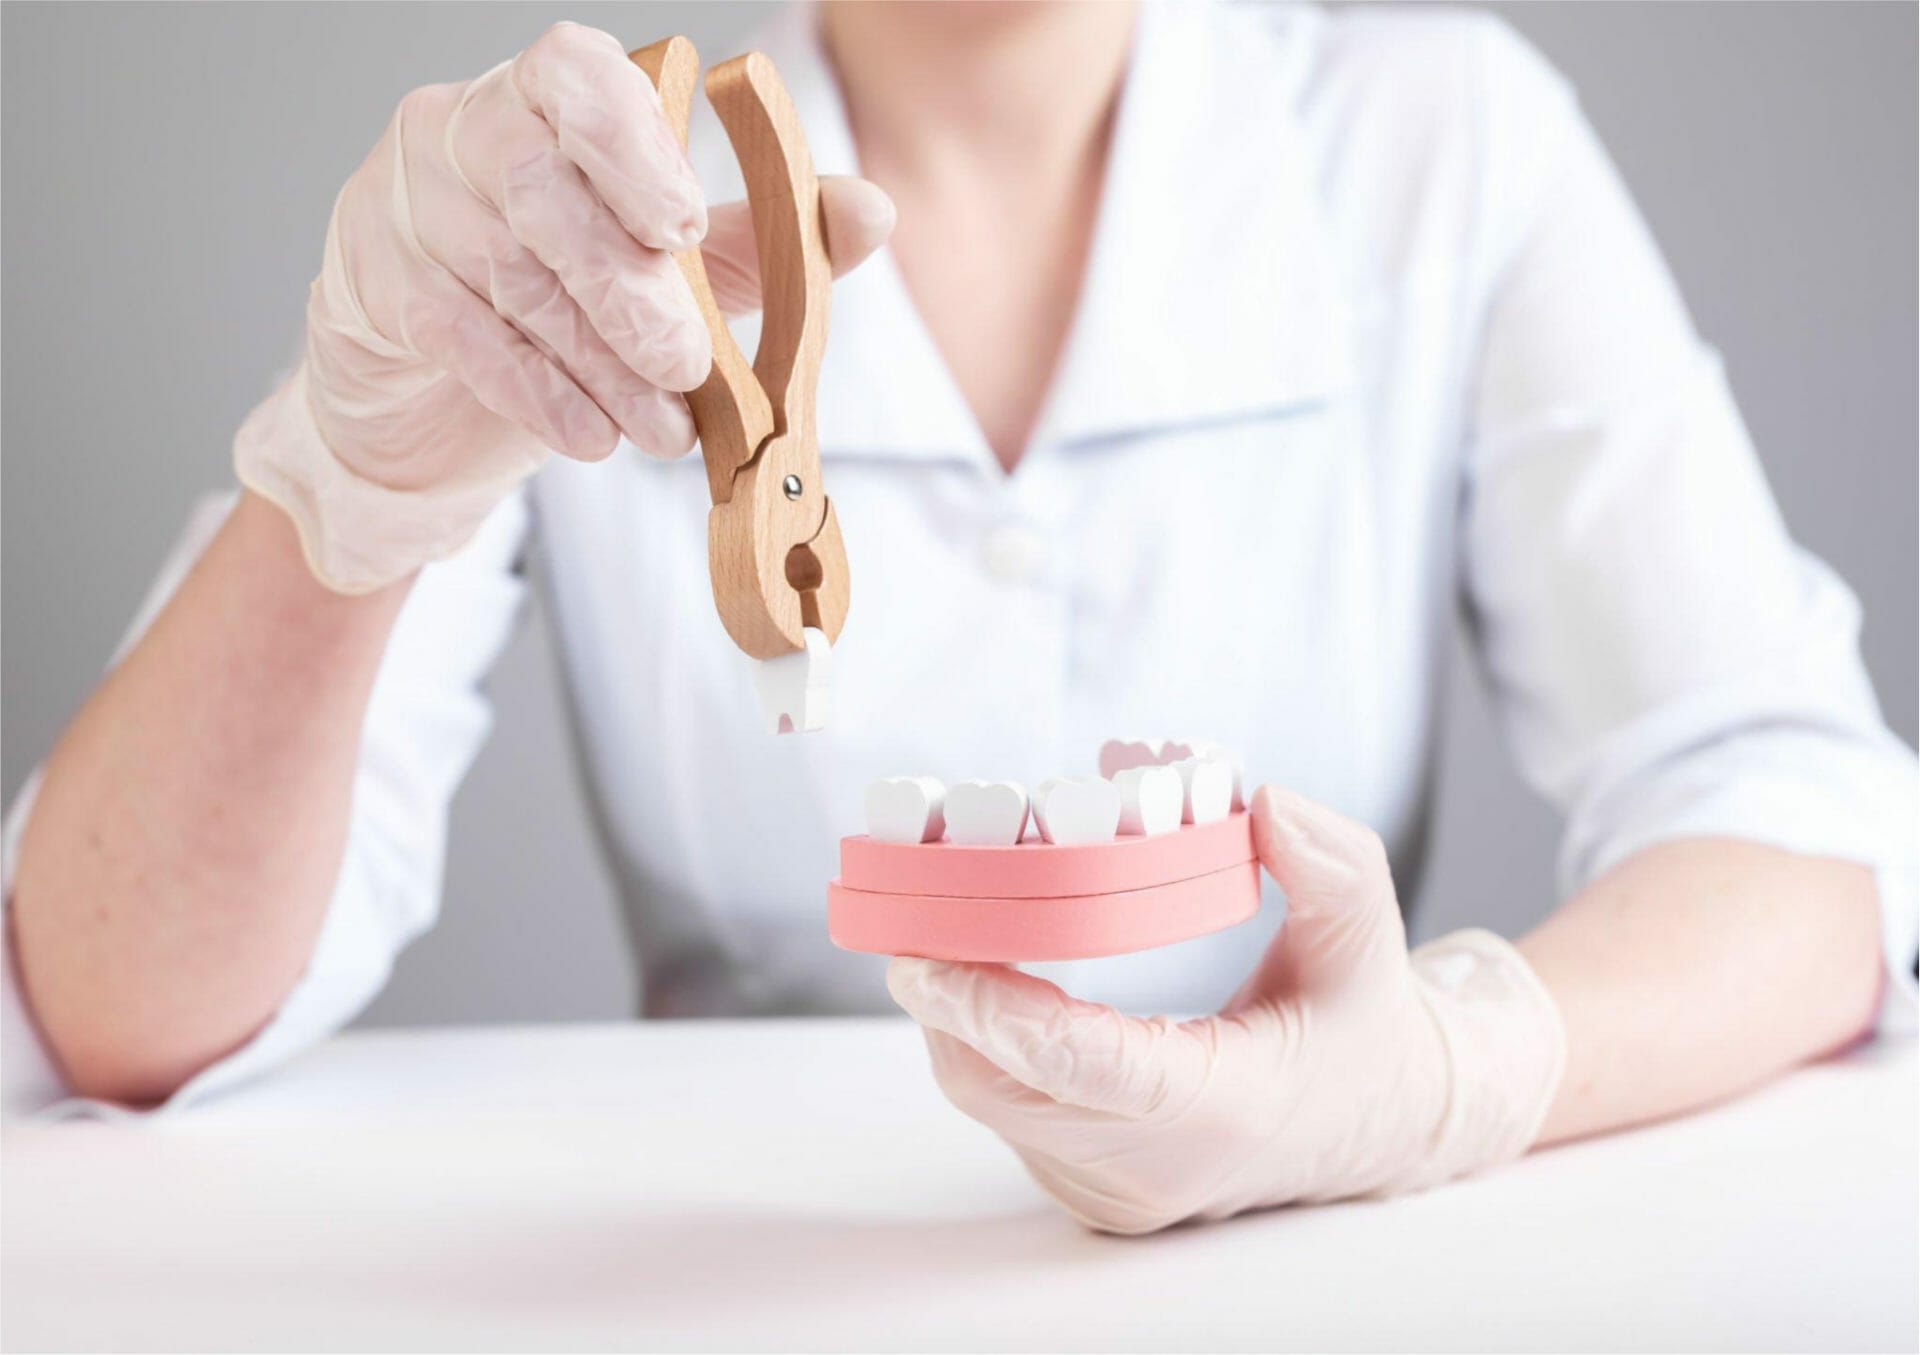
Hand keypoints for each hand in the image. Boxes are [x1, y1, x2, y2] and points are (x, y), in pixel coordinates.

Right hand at [236, 22, 893, 592]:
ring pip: (512, 279)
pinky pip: (462, 336)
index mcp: (545, 97)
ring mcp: (406, 203)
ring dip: (599, 366)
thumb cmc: (563, 296)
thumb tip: (871, 214)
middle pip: (543, 193)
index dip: (631, 147)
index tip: (684, 227)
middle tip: (687, 366)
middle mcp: (462, 129)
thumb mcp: (671, 266)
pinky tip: (593, 434)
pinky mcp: (374, 284)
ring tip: (664, 430)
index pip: (575, 76)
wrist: (433, 386)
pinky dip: (540, 394)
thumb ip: (761, 238)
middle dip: (627, 291)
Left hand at [887, 785, 1565, 1233]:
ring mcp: (1114, 1189)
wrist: (1376, 1123)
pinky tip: (978, 968)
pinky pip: (1003, 1107)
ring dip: (953, 1010)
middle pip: (1001, 1084)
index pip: (1079, 1065)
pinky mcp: (1086, 1186)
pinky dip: (980, 1036)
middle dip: (942, 992)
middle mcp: (1155, 1169)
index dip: (990, 1006)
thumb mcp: (1367, 936)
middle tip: (908, 898)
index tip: (920, 953)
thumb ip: (1332, 864)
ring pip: (989, 1096)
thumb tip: (1266, 802)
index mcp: (1223, 1112)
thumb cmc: (1361, 1024)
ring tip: (935, 917)